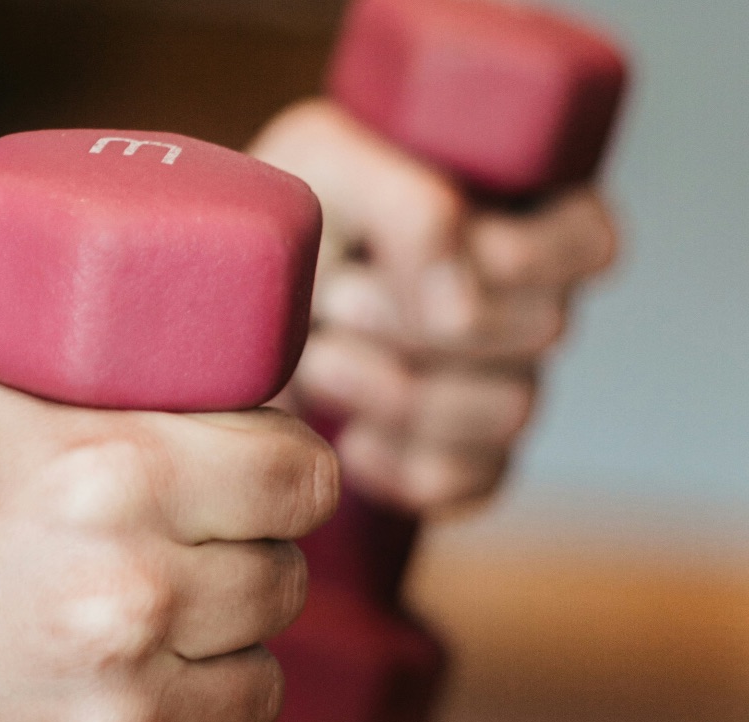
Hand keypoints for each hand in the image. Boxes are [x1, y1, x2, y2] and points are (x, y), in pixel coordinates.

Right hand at [0, 327, 335, 721]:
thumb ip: (54, 314)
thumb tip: (153, 263)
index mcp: (110, 475)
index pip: (302, 476)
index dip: (278, 481)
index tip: (246, 493)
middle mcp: (130, 602)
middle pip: (282, 584)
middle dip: (234, 574)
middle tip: (159, 577)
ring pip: (254, 693)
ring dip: (208, 674)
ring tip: (116, 661)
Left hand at [251, 99, 618, 511]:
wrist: (209, 318)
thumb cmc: (279, 223)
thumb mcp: (322, 163)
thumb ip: (407, 206)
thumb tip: (463, 308)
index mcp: (520, 214)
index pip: (589, 245)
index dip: (516, 254)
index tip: (417, 247)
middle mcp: (526, 305)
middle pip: (543, 328)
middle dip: (419, 317)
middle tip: (335, 300)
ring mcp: (498, 388)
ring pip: (510, 410)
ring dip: (394, 386)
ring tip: (317, 359)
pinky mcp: (458, 462)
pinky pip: (464, 482)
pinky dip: (392, 463)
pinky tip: (342, 434)